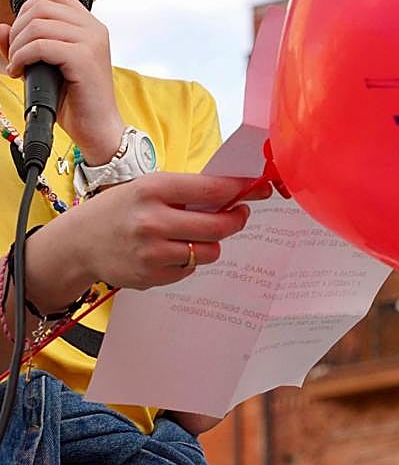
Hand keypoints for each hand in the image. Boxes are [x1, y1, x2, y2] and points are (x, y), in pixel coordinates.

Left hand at [0, 0, 123, 163]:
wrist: (98, 127)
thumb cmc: (76, 99)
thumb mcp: (46, 66)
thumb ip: (24, 45)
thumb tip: (0, 29)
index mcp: (91, 26)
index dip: (27, 10)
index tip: (22, 38)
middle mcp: (95, 28)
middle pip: (41, 6)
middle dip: (17, 29)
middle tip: (15, 55)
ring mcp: (92, 41)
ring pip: (38, 24)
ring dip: (17, 46)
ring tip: (17, 66)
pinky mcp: (84, 58)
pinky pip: (41, 45)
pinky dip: (22, 58)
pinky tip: (20, 73)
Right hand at [23, 173, 272, 313]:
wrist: (79, 242)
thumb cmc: (121, 208)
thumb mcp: (148, 187)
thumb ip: (187, 191)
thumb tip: (234, 192)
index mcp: (154, 189)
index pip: (210, 189)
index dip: (239, 190)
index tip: (253, 188)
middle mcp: (153, 221)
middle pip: (217, 226)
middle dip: (236, 219)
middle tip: (240, 214)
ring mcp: (152, 252)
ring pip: (208, 251)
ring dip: (212, 242)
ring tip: (200, 233)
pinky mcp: (150, 276)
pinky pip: (190, 269)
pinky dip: (189, 260)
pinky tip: (173, 250)